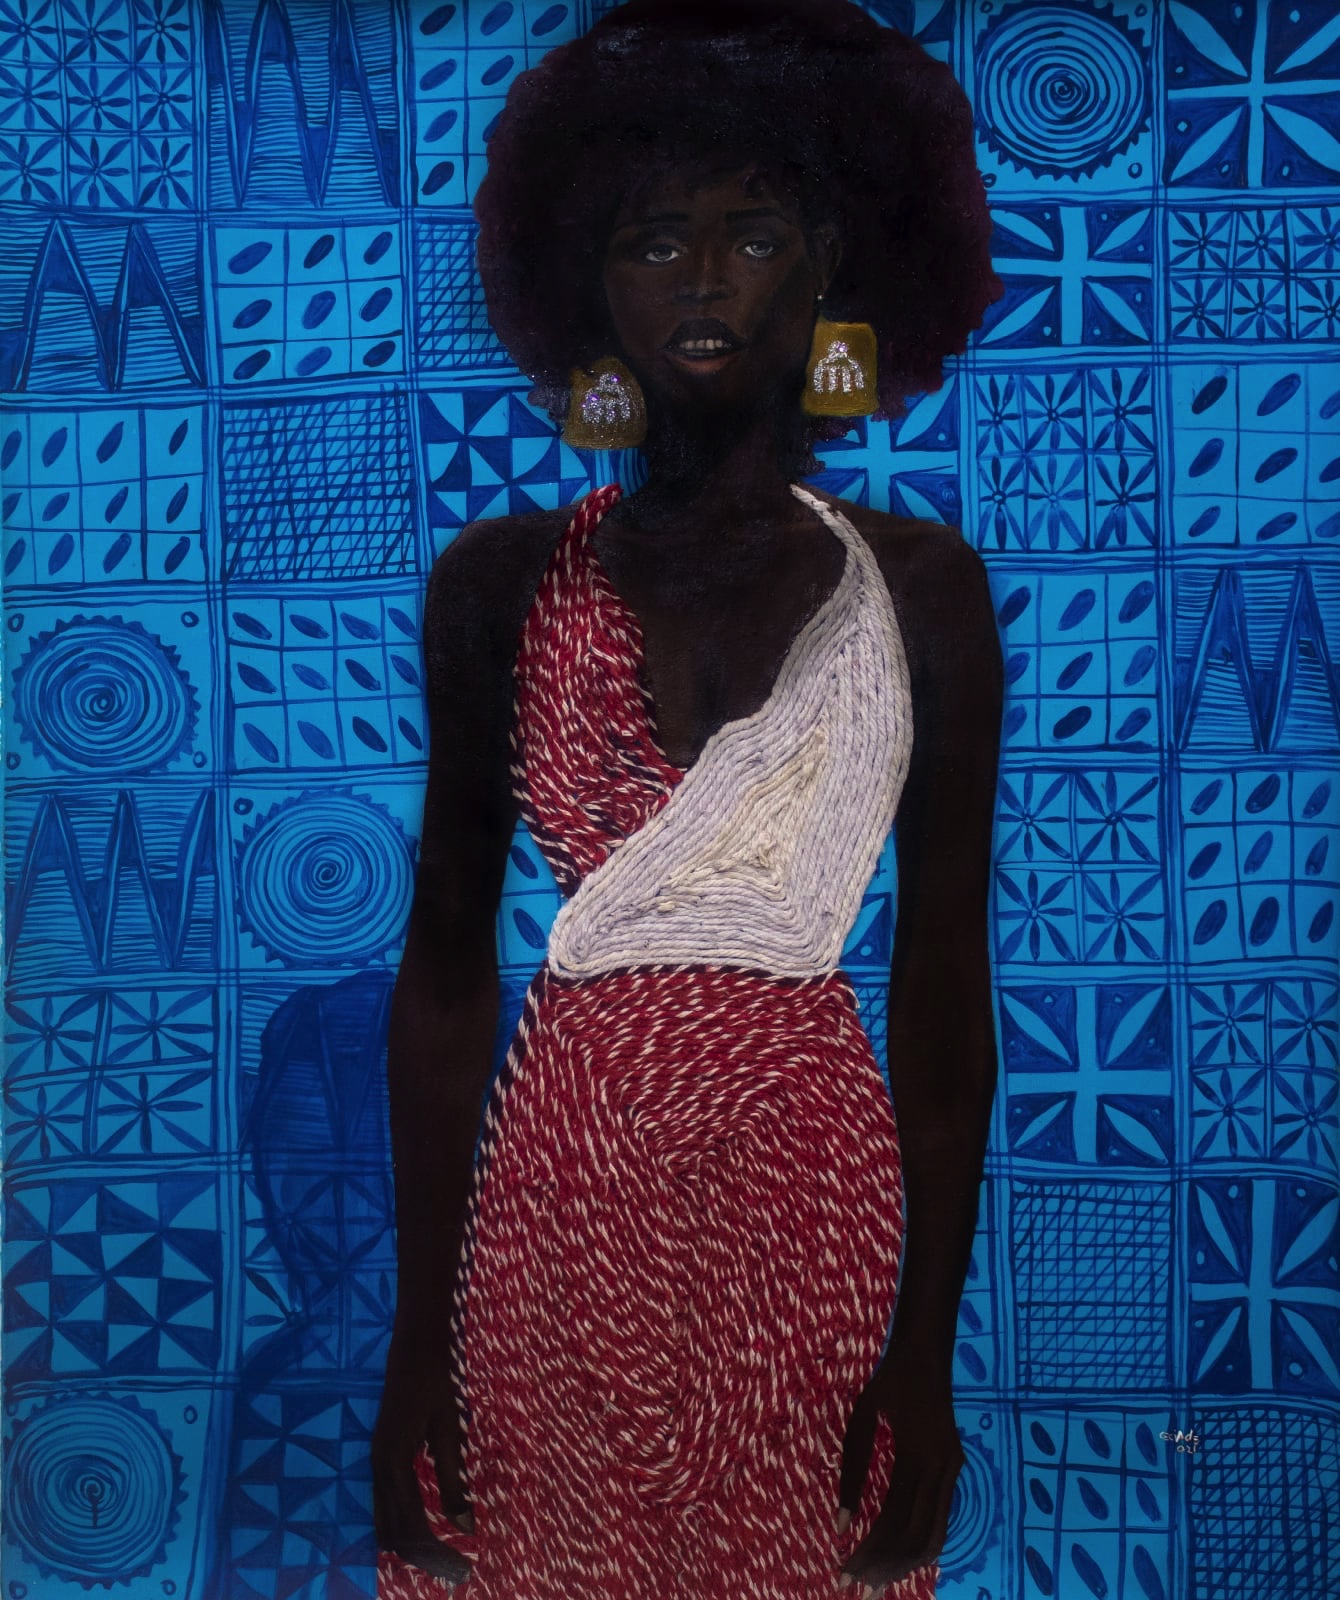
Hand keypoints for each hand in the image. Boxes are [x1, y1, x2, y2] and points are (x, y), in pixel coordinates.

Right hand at [373, 1323, 472, 1582]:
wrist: (416, 1341)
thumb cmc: (438, 1379)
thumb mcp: (450, 1428)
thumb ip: (454, 1476)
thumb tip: (465, 1525)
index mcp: (395, 1462)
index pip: (412, 1524)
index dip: (436, 1551)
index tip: (461, 1568)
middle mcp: (378, 1466)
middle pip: (393, 1530)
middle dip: (422, 1554)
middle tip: (455, 1570)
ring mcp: (375, 1458)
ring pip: (385, 1518)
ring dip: (410, 1541)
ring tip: (442, 1555)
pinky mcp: (381, 1451)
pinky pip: (385, 1501)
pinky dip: (402, 1521)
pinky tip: (422, 1526)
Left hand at [839, 1359, 962, 1589]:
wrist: (927, 1349)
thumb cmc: (888, 1379)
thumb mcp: (861, 1416)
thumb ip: (851, 1470)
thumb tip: (840, 1524)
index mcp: (917, 1455)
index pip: (892, 1522)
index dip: (868, 1552)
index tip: (842, 1570)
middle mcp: (943, 1469)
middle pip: (915, 1538)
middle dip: (886, 1568)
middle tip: (856, 1589)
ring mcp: (954, 1470)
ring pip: (933, 1536)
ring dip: (904, 1563)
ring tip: (875, 1582)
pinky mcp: (955, 1468)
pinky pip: (939, 1518)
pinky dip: (918, 1544)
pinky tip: (897, 1556)